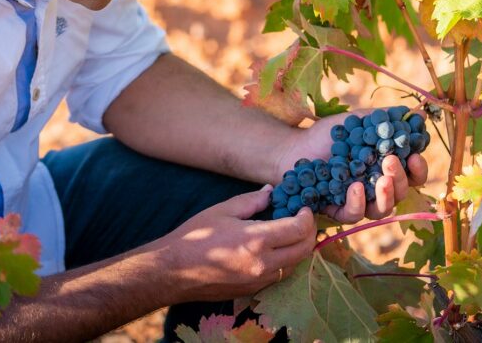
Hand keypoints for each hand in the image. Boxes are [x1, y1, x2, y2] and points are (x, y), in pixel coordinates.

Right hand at [161, 185, 316, 301]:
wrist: (173, 270)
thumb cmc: (194, 237)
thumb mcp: (223, 210)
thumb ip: (252, 201)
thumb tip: (271, 191)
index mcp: (256, 240)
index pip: (298, 229)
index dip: (307, 217)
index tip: (304, 208)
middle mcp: (263, 264)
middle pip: (304, 250)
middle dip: (309, 233)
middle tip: (303, 220)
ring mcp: (259, 281)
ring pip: (294, 265)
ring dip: (298, 248)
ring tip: (289, 233)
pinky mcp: (253, 290)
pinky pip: (279, 275)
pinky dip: (284, 261)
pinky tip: (274, 249)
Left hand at [272, 111, 428, 223]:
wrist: (295, 146)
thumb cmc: (328, 134)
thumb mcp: (358, 121)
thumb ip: (385, 119)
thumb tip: (419, 113)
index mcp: (385, 168)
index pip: (412, 175)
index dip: (418, 169)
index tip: (414, 156)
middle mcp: (376, 188)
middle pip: (400, 193)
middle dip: (400, 179)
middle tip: (392, 162)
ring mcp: (358, 201)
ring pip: (381, 210)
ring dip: (386, 197)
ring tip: (382, 180)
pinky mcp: (337, 211)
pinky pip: (353, 214)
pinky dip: (357, 203)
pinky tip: (355, 187)